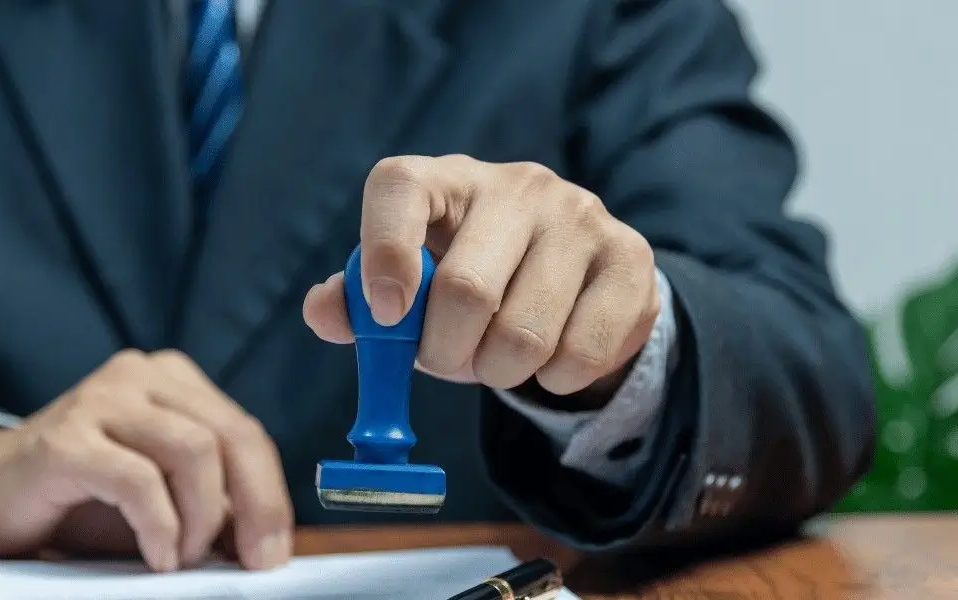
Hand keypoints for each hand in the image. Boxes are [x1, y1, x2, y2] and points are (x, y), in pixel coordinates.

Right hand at [0, 350, 293, 571]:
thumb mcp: (162, 501)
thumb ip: (212, 507)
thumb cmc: (81, 500)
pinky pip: (137, 479)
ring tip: (183, 559)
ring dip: (200, 517)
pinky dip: (159, 524)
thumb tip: (267, 545)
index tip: (275, 552)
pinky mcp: (66, 438)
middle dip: (255, 506)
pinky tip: (157, 557)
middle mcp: (141, 376)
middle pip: (230, 435)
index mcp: (173, 381)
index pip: (246, 433)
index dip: (270, 495)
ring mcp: (101, 399)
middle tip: (255, 563)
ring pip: (193, 450)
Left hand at [303, 155, 658, 400]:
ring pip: (525, 335)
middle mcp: (517, 185)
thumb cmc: (469, 277)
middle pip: (466, 289)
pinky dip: (554, 380)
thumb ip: (357, 301)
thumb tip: (326, 312)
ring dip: (499, 373)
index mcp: (446, 180)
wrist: (573, 275)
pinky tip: (550, 358)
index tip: (384, 316)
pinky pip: (582, 353)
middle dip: (445, 352)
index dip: (382, 254)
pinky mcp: (631, 259)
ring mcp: (581, 216)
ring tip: (498, 359)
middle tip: (447, 361)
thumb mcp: (409, 285)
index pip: (400, 189)